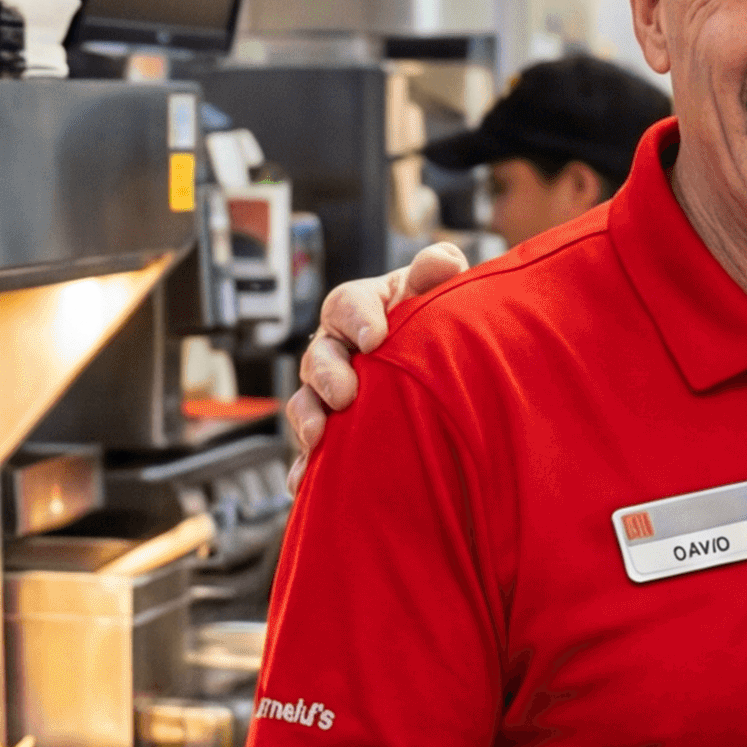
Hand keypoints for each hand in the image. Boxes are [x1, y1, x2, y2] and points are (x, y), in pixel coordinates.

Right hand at [285, 239, 471, 463]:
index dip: (358, 320)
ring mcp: (326, 393)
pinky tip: (303, 485)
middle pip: (319, 356)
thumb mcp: (436, 295)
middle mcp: (335, 349)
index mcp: (359, 309)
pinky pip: (308, 452)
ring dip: (307, 420)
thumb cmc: (431, 321)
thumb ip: (437, 277)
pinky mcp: (328, 432)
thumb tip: (444, 260)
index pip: (347, 304)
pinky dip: (304, 468)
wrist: (435, 368)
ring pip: (306, 403)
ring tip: (318, 438)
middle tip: (345, 394)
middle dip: (327, 376)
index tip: (376, 338)